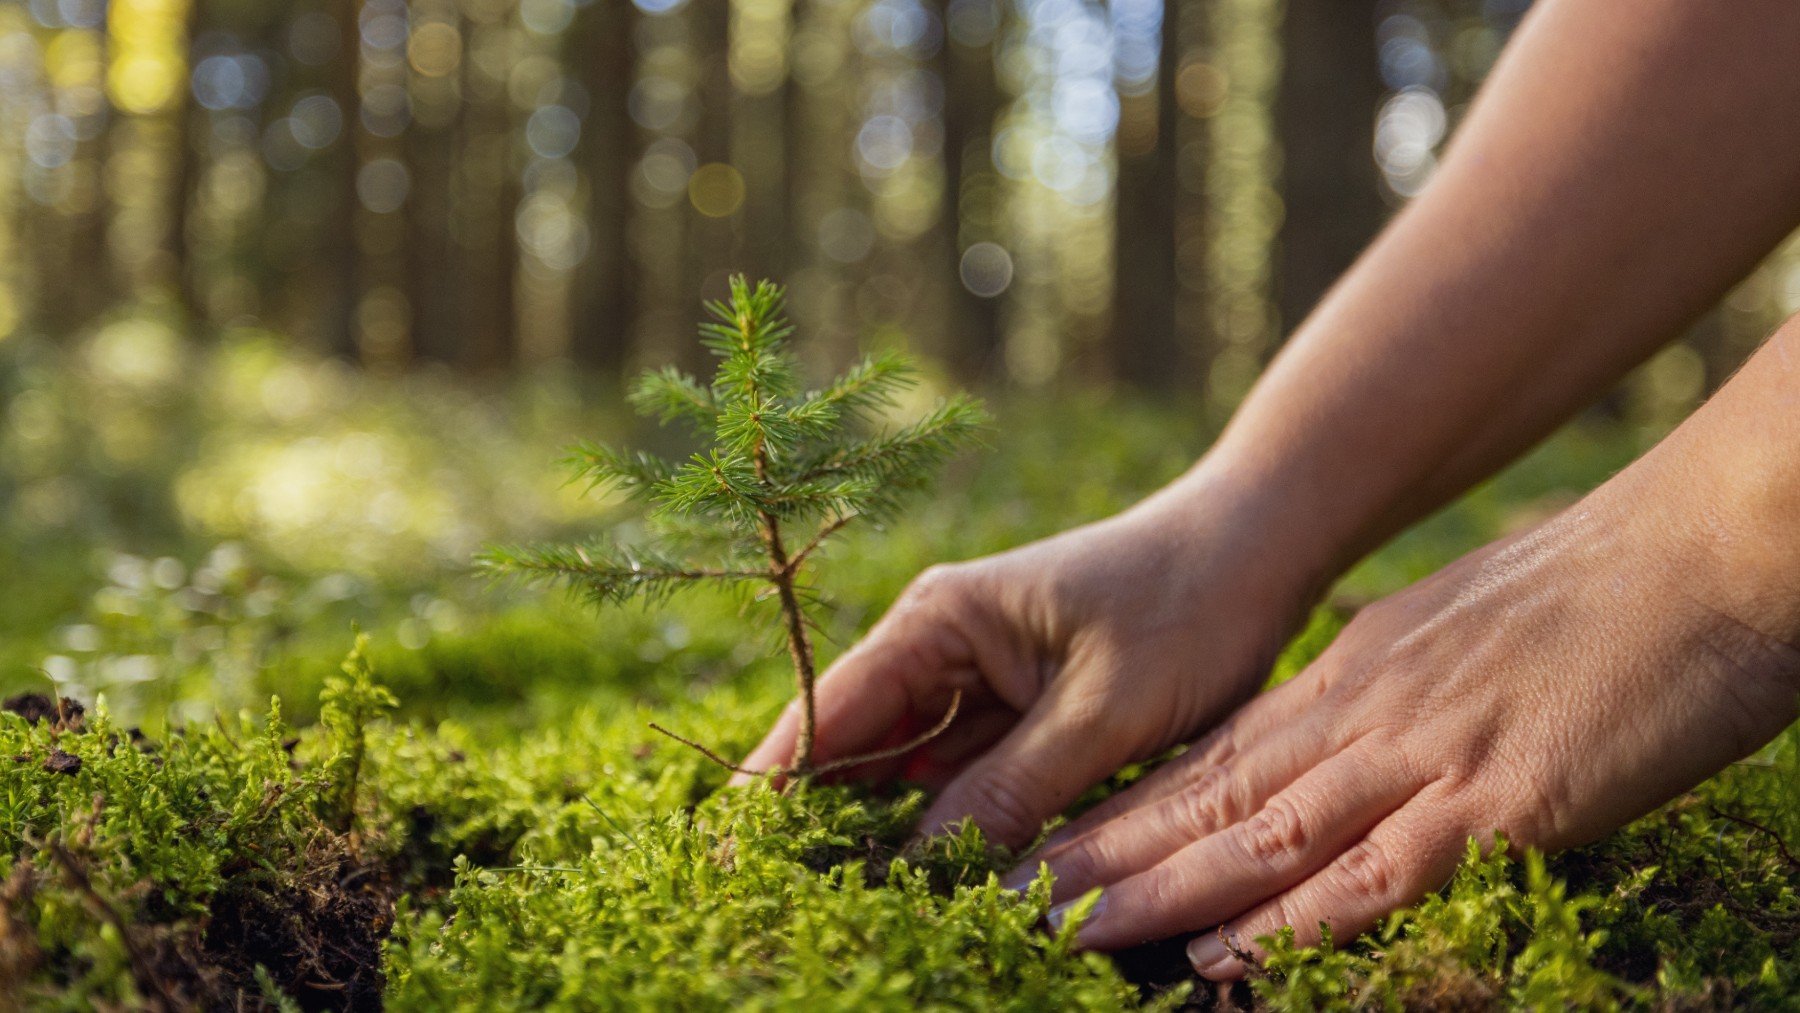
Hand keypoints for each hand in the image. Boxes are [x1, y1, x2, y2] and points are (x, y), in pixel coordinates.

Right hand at [730, 472, 1321, 848]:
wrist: (1260, 546)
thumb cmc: (1186, 606)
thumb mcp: (1104, 712)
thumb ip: (1015, 789)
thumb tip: (924, 867)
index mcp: (940, 620)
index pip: (831, 710)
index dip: (776, 783)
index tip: (732, 853)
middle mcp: (941, 643)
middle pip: (854, 744)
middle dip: (821, 820)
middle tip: (785, 900)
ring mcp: (978, 674)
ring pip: (907, 768)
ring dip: (882, 829)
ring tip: (845, 901)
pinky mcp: (1018, 703)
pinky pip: (962, 773)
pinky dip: (945, 820)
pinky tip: (928, 875)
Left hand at [1003, 474, 1799, 979]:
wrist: (1708, 545)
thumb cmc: (1605, 592)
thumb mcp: (1464, 632)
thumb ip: (1397, 688)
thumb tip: (1352, 734)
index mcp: (1359, 673)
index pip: (1218, 754)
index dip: (1129, 810)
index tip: (1051, 848)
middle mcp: (1367, 711)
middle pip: (1207, 794)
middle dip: (1103, 853)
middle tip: (1004, 893)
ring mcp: (1428, 755)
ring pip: (1261, 834)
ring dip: (1158, 891)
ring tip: (1065, 931)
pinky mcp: (1503, 800)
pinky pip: (1379, 873)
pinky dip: (1294, 920)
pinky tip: (1225, 956)